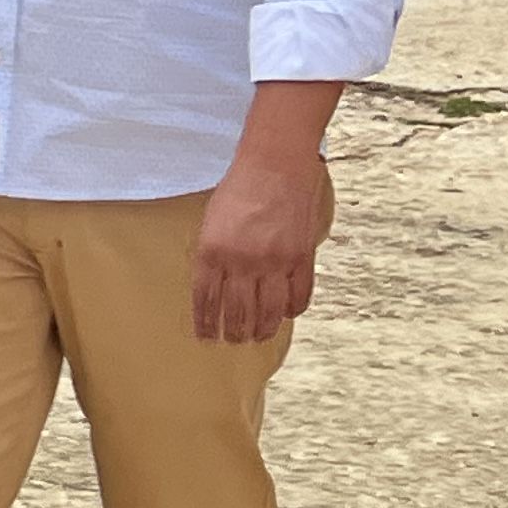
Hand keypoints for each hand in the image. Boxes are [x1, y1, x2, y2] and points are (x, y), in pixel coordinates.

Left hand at [190, 136, 330, 342]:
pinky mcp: (301, 258)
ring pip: (268, 311)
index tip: (206, 338)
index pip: (206, 300)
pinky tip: (285, 315)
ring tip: (257, 337)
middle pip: (237, 312)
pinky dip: (292, 310)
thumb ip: (212, 257)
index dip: (205, 323)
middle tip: (233, 341)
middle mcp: (242, 261)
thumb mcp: (210, 223)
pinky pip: (298, 296)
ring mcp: (275, 262)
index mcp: (212, 252)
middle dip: (234, 332)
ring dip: (262, 329)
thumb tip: (214, 290)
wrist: (274, 166)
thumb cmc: (237, 191)